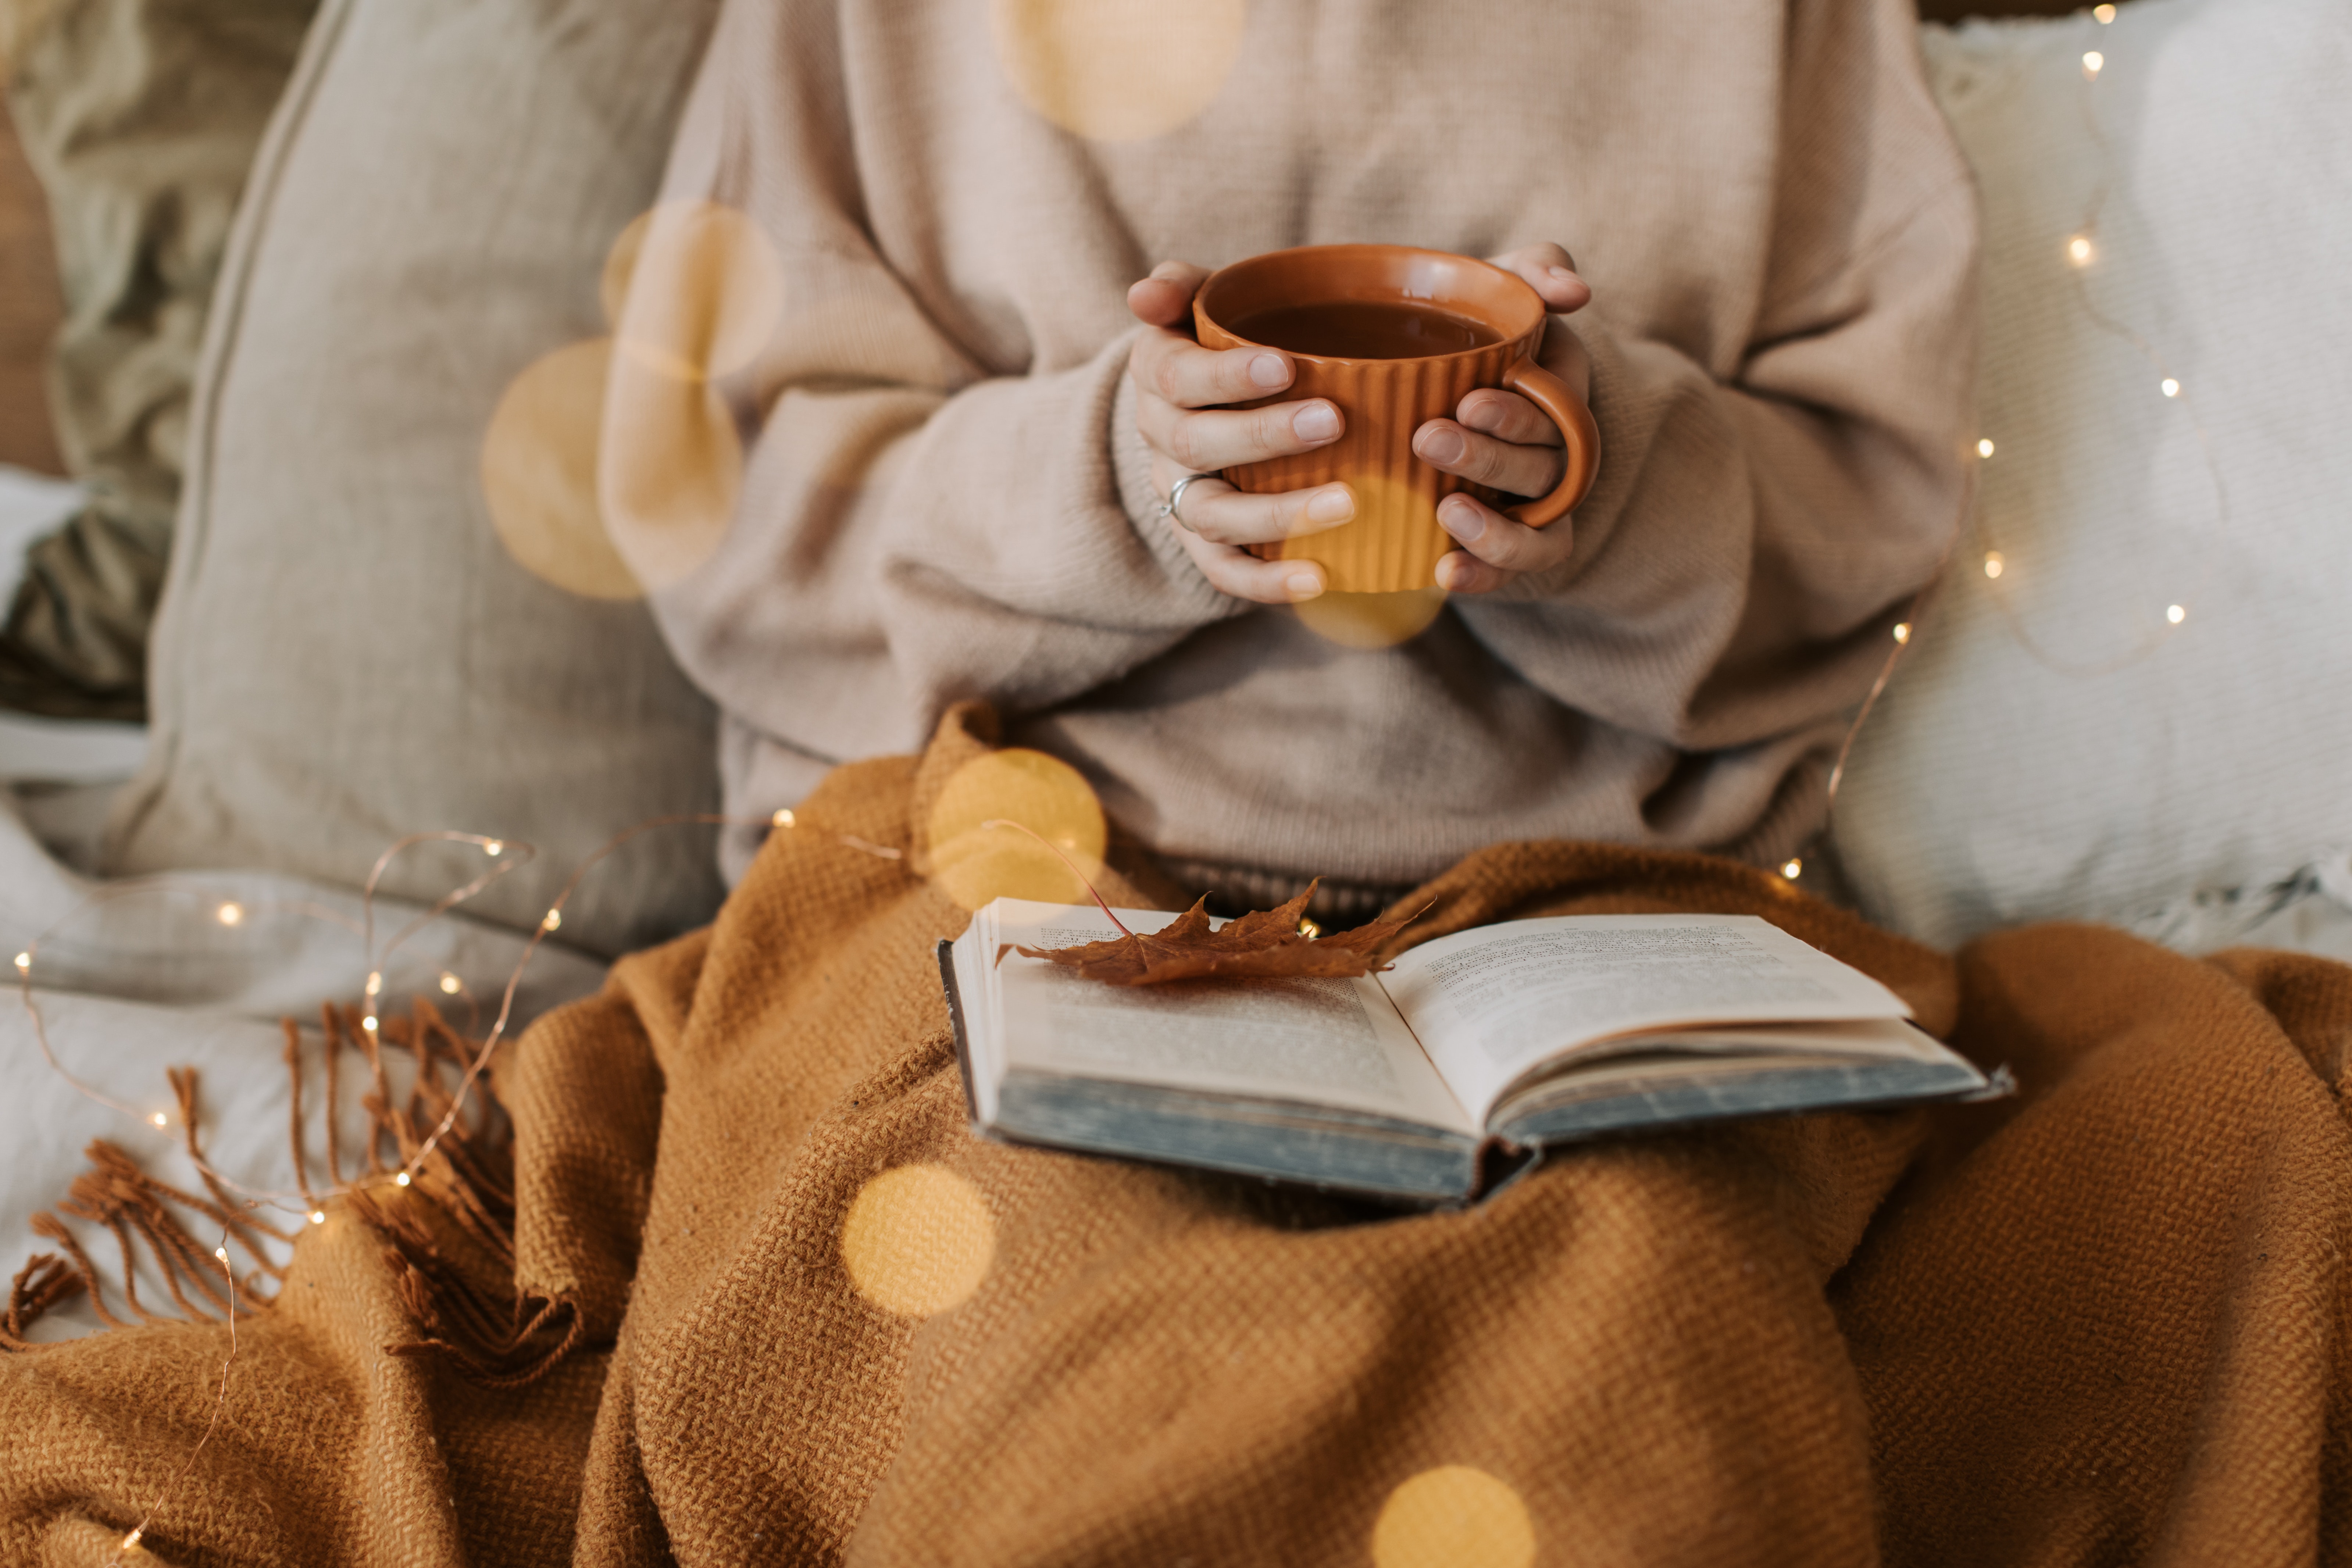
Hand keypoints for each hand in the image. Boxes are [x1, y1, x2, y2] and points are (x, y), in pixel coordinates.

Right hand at [1126, 261, 1352, 603]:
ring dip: (1278, 515)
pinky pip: (1226, 572)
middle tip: (1333, 422)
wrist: (1204, 410)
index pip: (1177, 378)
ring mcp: (1180, 498)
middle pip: (1197, 446)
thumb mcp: (1200, 306)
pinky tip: (1321, 578)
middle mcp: (1161, 442)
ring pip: (1213, 515)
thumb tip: (1144, 294)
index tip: (1285, 366)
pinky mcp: (1205, 545)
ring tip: (1348, 503)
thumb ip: (1182, 288)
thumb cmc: (1221, 347)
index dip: (1227, 376)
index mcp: (1158, 378)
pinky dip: (1268, 583)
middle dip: (1264, 436)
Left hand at [1416, 243, 1593, 594]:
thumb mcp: (1505, 286)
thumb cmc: (1475, 327)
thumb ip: (1538, 269)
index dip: (1518, 415)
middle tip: (1428, 439)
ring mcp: (1534, 506)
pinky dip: (1484, 578)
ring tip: (1445, 513)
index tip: (1469, 402)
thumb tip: (1576, 291)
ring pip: (1539, 531)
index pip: (1557, 414)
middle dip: (1489, 459)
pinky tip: (1443, 574)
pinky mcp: (1503, 545)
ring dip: (1496, 531)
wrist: (1430, 377)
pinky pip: (1512, 573)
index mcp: (1559, 396)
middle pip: (1542, 470)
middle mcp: (1556, 455)